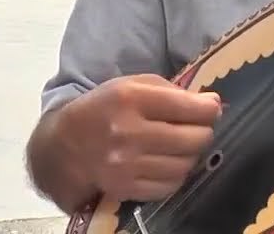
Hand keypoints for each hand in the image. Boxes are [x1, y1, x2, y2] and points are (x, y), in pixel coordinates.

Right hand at [59, 73, 221, 201]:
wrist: (61, 147)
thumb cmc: (103, 109)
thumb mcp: (130, 84)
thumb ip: (170, 90)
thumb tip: (211, 104)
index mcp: (130, 98)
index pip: (190, 107)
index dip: (209, 109)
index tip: (210, 108)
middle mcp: (129, 132)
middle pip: (194, 138)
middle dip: (203, 132)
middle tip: (197, 128)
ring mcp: (127, 164)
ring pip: (186, 164)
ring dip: (190, 155)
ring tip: (180, 146)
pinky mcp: (125, 188)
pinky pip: (170, 185)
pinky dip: (175, 174)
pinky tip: (166, 163)